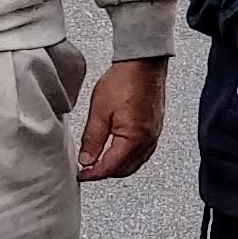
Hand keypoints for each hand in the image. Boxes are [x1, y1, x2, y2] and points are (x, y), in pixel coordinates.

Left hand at [77, 56, 166, 182]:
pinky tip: (118, 151)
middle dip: (105, 173)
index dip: (93, 174)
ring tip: (100, 161)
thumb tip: (86, 159)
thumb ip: (92, 139)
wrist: (143, 63)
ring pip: (135, 163)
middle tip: (88, 169)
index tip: (82, 174)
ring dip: (117, 167)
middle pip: (125, 170)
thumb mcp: (99, 111)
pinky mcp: (155, 129)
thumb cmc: (125, 81)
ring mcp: (154, 136)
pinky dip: (128, 158)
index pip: (111, 167)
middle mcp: (147, 141)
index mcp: (133, 139)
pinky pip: (142, 153)